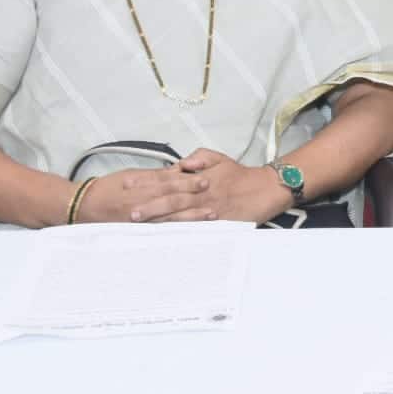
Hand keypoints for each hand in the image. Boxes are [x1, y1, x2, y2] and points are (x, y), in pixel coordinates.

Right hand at [73, 167, 209, 223]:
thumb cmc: (106, 189)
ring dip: (191, 216)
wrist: (83, 207)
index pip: (168, 183)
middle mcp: (141, 204)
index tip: (204, 179)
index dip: (187, 181)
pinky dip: (176, 232)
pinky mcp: (137, 233)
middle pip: (172, 200)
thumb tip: (176, 172)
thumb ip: (154, 176)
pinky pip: (160, 232)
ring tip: (209, 215)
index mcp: (140, 187)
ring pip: (170, 218)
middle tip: (212, 194)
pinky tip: (190, 232)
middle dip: (193, 197)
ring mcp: (139, 221)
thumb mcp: (130, 176)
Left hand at [132, 149, 290, 223]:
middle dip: (147, 202)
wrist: (266, 188)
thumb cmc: (240, 175)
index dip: (146, 180)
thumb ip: (199, 158)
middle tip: (127, 209)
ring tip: (140, 222)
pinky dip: (182, 230)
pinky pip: (197, 226)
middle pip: (169, 196)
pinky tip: (167, 235)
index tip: (126, 183)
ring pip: (180, 212)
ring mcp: (208, 207)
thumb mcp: (219, 159)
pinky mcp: (217, 221)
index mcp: (198, 176)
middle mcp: (200, 191)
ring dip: (159, 217)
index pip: (167, 177)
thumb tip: (181, 163)